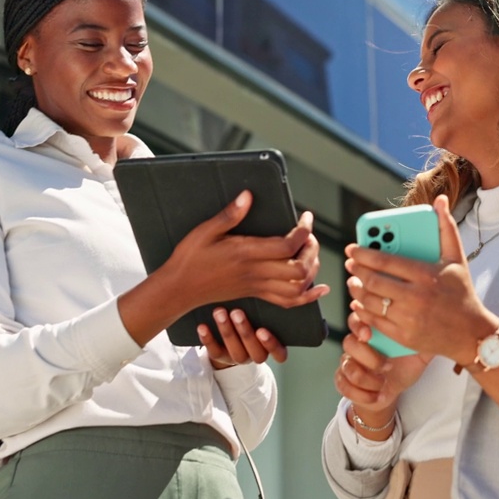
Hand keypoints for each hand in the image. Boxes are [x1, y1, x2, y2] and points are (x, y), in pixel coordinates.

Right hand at [159, 191, 328, 311]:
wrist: (179, 289)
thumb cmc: (190, 258)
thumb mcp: (205, 231)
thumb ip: (230, 215)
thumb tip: (248, 196)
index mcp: (246, 253)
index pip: (287, 245)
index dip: (303, 230)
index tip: (305, 216)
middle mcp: (255, 273)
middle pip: (299, 268)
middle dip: (311, 249)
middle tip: (308, 235)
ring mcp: (257, 286)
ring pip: (297, 287)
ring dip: (311, 270)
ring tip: (309, 253)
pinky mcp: (256, 295)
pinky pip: (288, 302)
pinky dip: (307, 297)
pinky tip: (319, 289)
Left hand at [200, 307, 288, 367]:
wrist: (230, 332)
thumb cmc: (253, 316)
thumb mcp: (262, 313)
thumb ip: (266, 307)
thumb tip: (264, 285)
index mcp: (272, 346)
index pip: (279, 354)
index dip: (271, 344)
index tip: (262, 330)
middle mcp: (257, 354)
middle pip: (256, 351)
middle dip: (245, 331)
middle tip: (237, 312)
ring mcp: (239, 357)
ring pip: (236, 352)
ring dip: (227, 331)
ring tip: (219, 312)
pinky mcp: (221, 357)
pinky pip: (215, 353)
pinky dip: (208, 339)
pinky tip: (202, 326)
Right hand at [333, 312, 430, 414]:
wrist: (392, 390)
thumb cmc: (403, 368)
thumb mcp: (417, 354)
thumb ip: (424, 341)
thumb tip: (439, 329)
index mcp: (372, 333)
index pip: (358, 320)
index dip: (360, 325)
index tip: (369, 335)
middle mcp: (357, 346)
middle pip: (349, 343)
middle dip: (365, 354)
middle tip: (383, 365)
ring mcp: (348, 364)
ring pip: (348, 367)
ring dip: (368, 379)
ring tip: (383, 383)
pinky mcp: (344, 381)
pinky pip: (344, 386)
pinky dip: (362, 394)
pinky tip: (376, 396)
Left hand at [344, 195, 495, 363]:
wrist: (472, 334)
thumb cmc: (462, 292)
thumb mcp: (457, 259)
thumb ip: (446, 228)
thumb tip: (440, 201)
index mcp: (426, 275)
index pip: (385, 261)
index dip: (363, 253)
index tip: (351, 249)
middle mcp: (416, 297)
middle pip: (374, 281)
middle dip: (357, 271)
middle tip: (350, 264)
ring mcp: (409, 319)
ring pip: (371, 301)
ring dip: (357, 290)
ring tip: (354, 281)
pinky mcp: (404, 336)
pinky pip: (375, 321)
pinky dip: (364, 311)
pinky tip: (361, 302)